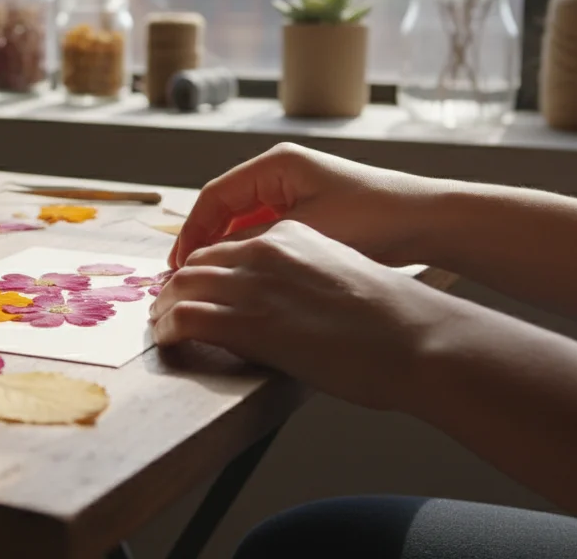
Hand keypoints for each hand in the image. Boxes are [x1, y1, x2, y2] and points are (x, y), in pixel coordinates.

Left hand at [151, 220, 470, 410]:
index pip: (225, 246)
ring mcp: (253, 285)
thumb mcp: (341, 276)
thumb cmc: (393, 318)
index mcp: (290, 235)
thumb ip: (303, 278)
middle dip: (176, 288)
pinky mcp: (247, 322)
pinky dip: (169, 330)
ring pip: (183, 287)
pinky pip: (185, 319)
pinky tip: (168, 341)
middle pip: (197, 263)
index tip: (193, 289)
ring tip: (161, 326)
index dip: (203, 270)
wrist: (415, 337)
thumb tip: (288, 304)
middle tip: (165, 309)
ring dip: (166, 308)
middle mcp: (265, 251)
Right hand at [170, 143, 444, 269]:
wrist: (425, 222)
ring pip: (242, 221)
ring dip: (224, 249)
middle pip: (224, 207)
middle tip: (184, 277)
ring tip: (208, 281)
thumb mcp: (303, 234)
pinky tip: (243, 277)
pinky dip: (249, 251)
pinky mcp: (308, 210)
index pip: (215, 196)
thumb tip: (210, 264)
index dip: (192, 231)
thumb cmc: (370, 219)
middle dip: (203, 241)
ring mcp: (294, 190)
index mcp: (276, 165)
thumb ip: (252, 245)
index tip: (177, 265)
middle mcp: (280, 172)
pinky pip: (263, 230)